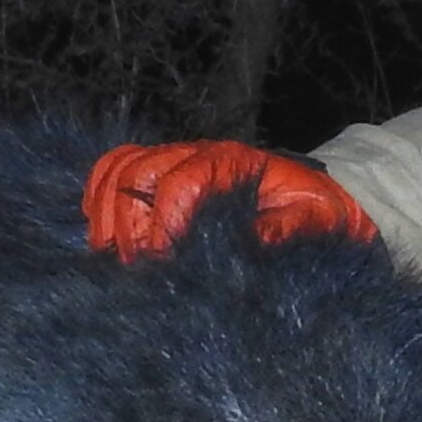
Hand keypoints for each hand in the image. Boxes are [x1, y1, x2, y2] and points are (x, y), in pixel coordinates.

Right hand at [83, 142, 376, 260]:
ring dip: (109, 212)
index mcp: (232, 162)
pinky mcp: (165, 170)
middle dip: (130, 224)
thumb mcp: (314, 220)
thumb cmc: (317, 209)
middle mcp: (198, 153)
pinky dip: (100, 192)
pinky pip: (117, 166)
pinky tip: (100, 228)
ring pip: (121, 168)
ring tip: (111, 256)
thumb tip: (248, 244)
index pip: (180, 184)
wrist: (322, 194)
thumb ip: (284, 228)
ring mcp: (177, 158)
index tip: (161, 264)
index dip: (164, 225)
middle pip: (139, 173)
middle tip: (134, 269)